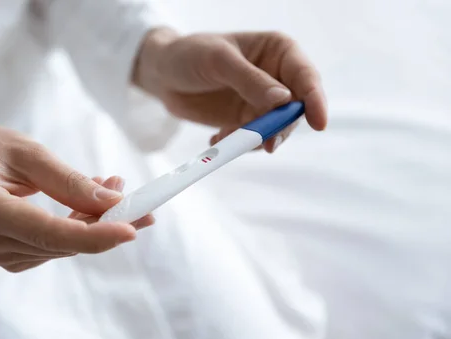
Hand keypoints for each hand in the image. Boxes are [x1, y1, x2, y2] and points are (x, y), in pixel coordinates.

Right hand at [0, 121, 152, 272]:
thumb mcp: (31, 153)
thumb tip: (114, 202)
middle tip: (142, 203)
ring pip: (64, 247)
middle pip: (61, 242)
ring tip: (112, 187)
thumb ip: (70, 181)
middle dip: (106, 225)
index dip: (92, 236)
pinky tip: (91, 205)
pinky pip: (56, 248)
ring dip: (95, 223)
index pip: (47, 232)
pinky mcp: (11, 256)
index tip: (131, 229)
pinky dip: (80, 229)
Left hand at [134, 29, 327, 151]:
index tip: (319, 123)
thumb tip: (283, 100)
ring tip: (226, 138)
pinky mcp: (245, 121)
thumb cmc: (189, 54)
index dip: (315, 100)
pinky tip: (216, 138)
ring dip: (255, 140)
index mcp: (278, 51)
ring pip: (275, 129)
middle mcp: (276, 77)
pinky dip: (238, 144)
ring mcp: (262, 101)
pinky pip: (253, 139)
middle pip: (295, 110)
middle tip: (263, 143)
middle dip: (280, 128)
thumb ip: (250, 80)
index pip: (306, 76)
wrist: (161, 74)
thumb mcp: (218, 61)